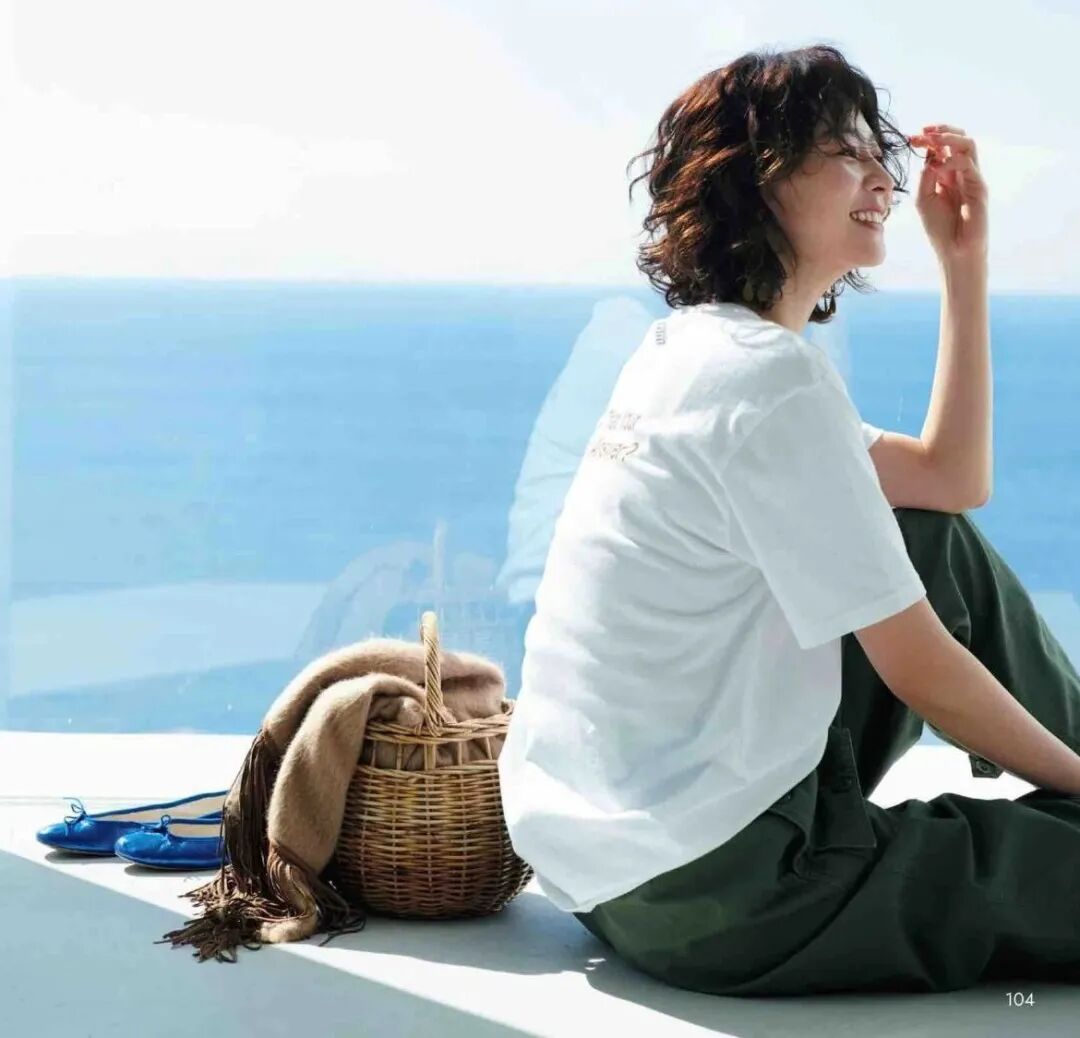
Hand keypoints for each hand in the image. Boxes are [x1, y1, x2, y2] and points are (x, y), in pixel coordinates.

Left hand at [907, 124, 988, 266]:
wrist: (954, 250)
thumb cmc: (939, 228)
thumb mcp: (923, 199)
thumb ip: (925, 177)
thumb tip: (931, 156)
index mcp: (946, 174)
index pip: (941, 148)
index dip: (927, 139)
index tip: (910, 137)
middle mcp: (961, 172)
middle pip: (958, 139)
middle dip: (940, 131)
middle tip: (924, 131)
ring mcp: (972, 177)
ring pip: (968, 145)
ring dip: (950, 138)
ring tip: (933, 139)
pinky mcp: (979, 187)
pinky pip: (969, 165)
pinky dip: (953, 160)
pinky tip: (940, 166)